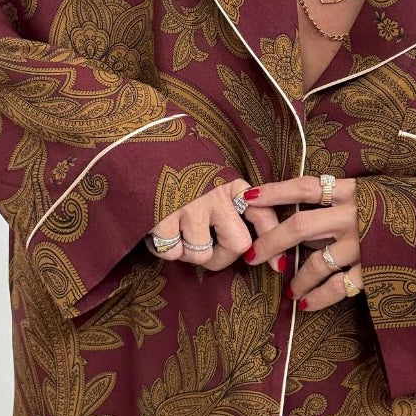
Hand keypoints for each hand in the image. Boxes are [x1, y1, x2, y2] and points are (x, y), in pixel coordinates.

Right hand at [146, 178, 282, 271]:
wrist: (138, 151)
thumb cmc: (180, 172)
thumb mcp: (213, 181)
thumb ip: (238, 206)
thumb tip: (260, 247)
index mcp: (231, 185)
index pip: (262, 214)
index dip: (271, 240)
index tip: (277, 264)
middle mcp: (215, 194)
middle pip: (237, 244)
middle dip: (222, 257)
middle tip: (206, 250)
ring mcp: (189, 205)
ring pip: (201, 254)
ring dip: (187, 252)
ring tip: (176, 233)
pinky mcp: (163, 215)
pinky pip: (173, 251)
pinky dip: (166, 248)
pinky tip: (160, 230)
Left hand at [242, 176, 363, 310]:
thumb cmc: (398, 209)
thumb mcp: (369, 194)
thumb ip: (337, 203)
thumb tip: (295, 213)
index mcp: (352, 192)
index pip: (305, 187)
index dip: (275, 192)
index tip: (249, 196)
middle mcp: (354, 215)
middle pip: (300, 226)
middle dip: (270, 242)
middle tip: (251, 257)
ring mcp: (364, 244)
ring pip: (316, 263)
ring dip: (296, 278)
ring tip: (288, 289)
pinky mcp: (374, 269)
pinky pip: (338, 287)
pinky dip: (318, 297)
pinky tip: (306, 303)